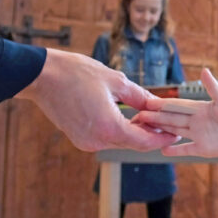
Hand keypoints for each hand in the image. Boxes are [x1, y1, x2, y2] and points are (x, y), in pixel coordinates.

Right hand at [17, 48, 176, 151]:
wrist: (42, 77)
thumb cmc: (76, 74)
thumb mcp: (115, 80)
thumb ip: (139, 96)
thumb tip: (157, 104)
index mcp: (108, 127)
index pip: (144, 141)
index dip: (162, 138)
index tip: (176, 133)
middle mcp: (97, 141)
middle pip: (133, 143)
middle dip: (151, 134)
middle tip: (167, 122)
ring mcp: (86, 142)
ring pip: (120, 141)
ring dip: (135, 132)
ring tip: (150, 117)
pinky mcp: (79, 139)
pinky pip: (107, 138)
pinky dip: (120, 130)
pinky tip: (129, 117)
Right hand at [134, 68, 217, 158]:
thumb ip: (213, 88)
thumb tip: (204, 70)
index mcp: (200, 108)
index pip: (178, 105)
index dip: (163, 103)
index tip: (147, 101)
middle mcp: (197, 121)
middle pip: (173, 118)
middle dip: (156, 117)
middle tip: (139, 115)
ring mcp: (199, 135)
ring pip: (176, 131)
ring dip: (162, 130)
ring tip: (145, 129)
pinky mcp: (204, 148)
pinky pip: (186, 149)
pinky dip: (175, 150)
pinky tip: (163, 150)